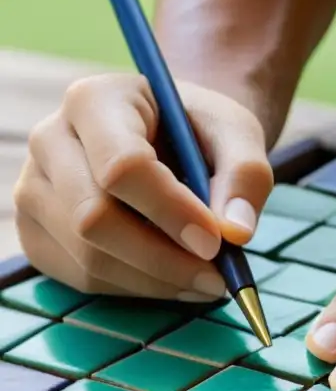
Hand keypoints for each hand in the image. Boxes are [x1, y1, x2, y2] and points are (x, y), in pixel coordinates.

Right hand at [13, 74, 272, 299]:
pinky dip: (138, 289)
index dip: (171, 211)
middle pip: (94, 219)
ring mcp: (34, 189)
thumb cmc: (200, 131)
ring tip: (209, 280)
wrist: (170, 138)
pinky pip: (83, 279)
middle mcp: (50, 141)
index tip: (217, 242)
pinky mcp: (38, 234)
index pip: (122, 166)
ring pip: (89, 257)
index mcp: (95, 101)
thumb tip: (236, 232)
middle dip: (165, 259)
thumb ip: (246, 174)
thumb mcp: (237, 134)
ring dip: (158, 281)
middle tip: (220, 277)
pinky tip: (176, 279)